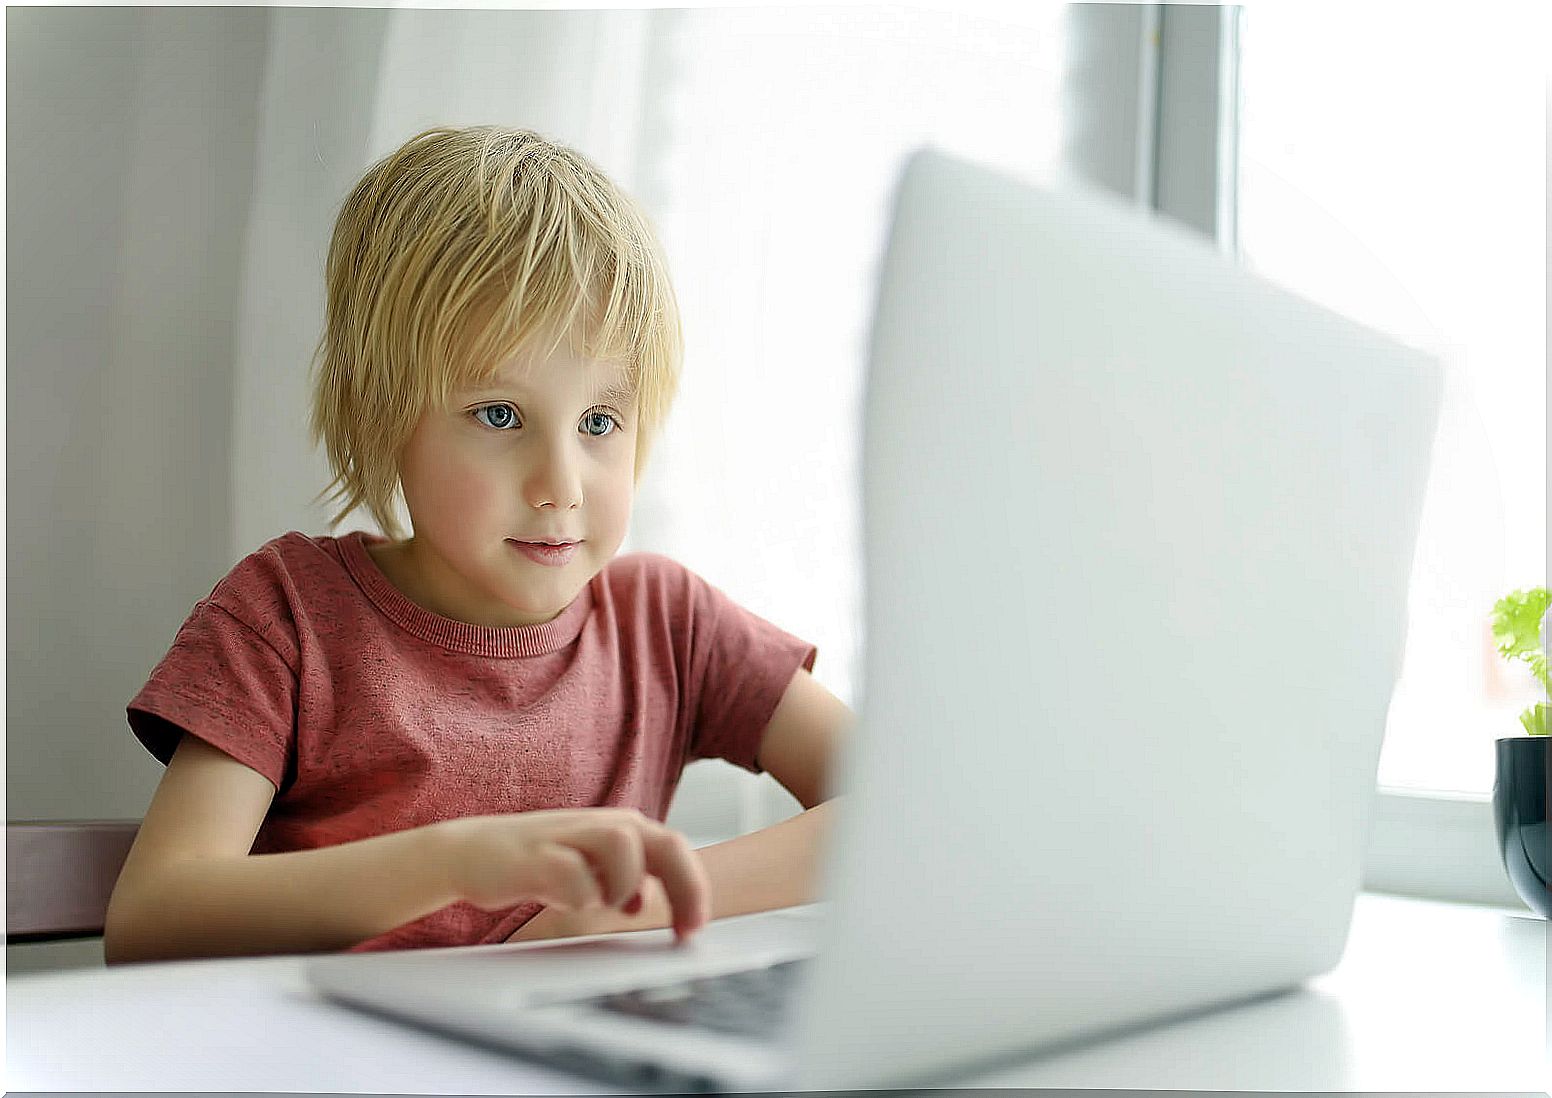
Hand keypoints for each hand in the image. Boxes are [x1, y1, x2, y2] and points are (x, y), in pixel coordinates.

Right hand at [439, 808, 708, 941]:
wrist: (471, 852)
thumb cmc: (536, 862)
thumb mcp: (588, 868)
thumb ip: (621, 879)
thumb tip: (644, 903)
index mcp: (619, 827)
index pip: (674, 849)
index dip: (693, 888)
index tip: (693, 929)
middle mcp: (601, 824)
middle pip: (664, 842)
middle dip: (686, 887)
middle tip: (686, 930)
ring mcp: (568, 835)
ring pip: (625, 845)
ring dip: (624, 884)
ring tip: (603, 904)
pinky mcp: (536, 855)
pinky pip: (574, 874)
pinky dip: (579, 895)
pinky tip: (564, 901)